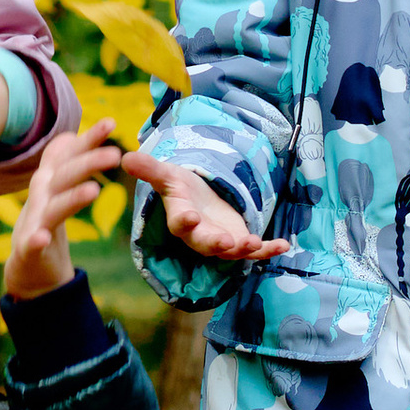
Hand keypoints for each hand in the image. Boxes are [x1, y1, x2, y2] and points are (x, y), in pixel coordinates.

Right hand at [4, 118, 128, 300]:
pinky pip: (32, 244)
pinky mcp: (29, 249)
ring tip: (93, 190)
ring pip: (55, 207)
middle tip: (115, 155)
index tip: (111, 122)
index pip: (72, 155)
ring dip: (72, 197)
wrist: (26, 264)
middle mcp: (42, 196)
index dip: (89, 138)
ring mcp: (34, 221)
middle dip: (88, 162)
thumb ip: (65, 164)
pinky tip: (41, 238)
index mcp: (51, 181)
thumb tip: (71, 136)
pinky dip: (35, 240)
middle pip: (65, 175)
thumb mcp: (56, 190)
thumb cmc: (45, 221)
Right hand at [121, 148, 287, 267]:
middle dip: (216, 244)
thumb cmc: (183, 188)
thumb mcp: (168, 174)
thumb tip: (124, 157)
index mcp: (181, 218)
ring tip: (255, 243)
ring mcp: (222, 241)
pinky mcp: (241, 242)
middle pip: (206, 244)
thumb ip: (149, 169)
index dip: (185, 221)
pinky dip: (270, 250)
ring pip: (232, 251)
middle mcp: (200, 235)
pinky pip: (256, 251)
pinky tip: (285, 245)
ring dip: (244, 249)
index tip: (189, 217)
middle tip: (226, 243)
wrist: (201, 200)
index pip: (180, 223)